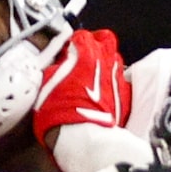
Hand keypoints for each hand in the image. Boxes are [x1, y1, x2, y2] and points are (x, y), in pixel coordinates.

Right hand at [33, 28, 131, 144]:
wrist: (83, 136)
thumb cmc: (60, 110)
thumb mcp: (44, 85)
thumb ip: (54, 69)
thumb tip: (56, 66)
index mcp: (85, 52)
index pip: (82, 35)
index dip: (72, 42)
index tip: (65, 50)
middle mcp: (106, 59)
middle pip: (105, 39)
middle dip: (95, 43)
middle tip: (84, 53)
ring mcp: (118, 76)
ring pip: (114, 59)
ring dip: (103, 63)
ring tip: (90, 75)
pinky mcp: (125, 94)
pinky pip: (119, 81)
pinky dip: (110, 83)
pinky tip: (99, 94)